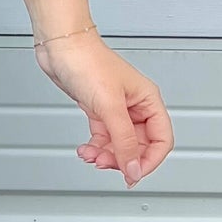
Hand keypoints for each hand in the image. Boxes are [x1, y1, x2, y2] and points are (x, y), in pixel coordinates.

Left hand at [34, 31, 173, 188]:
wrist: (60, 46)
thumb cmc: (87, 60)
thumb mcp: (109, 106)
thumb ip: (123, 140)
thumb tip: (134, 168)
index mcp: (148, 100)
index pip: (161, 140)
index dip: (149, 161)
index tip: (133, 174)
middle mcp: (135, 105)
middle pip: (140, 146)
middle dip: (122, 159)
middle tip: (106, 164)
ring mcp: (116, 108)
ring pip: (120, 144)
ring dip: (106, 155)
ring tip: (92, 155)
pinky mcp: (98, 109)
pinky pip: (104, 137)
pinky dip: (96, 147)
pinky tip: (86, 149)